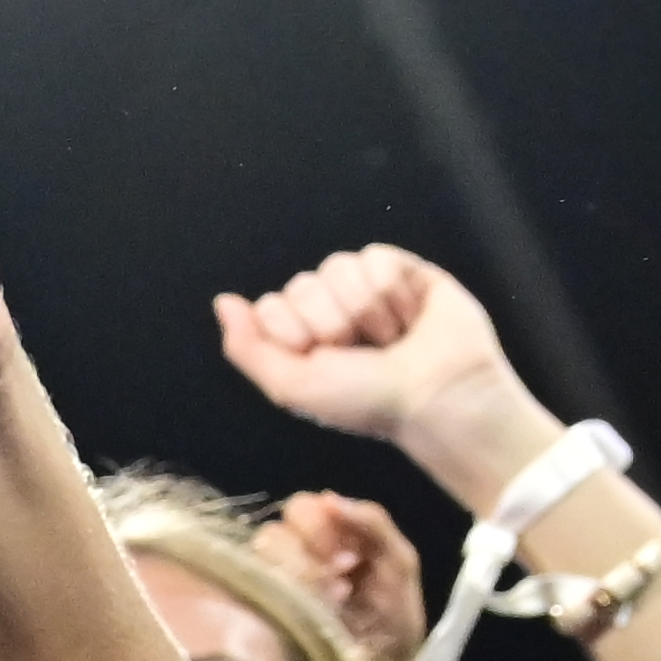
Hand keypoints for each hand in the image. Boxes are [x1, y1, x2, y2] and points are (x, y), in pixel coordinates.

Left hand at [206, 243, 559, 510]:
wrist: (436, 395)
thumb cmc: (366, 401)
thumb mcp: (291, 386)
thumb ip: (247, 347)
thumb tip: (223, 301)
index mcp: (301, 333)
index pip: (272, 305)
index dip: (295, 334)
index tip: (323, 362)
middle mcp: (331, 306)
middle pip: (304, 284)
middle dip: (332, 324)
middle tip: (363, 353)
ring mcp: (367, 287)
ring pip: (339, 267)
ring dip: (365, 311)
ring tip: (391, 338)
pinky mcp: (405, 270)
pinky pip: (376, 259)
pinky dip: (392, 294)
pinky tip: (411, 317)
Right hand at [263, 486, 440, 660]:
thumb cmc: (394, 618)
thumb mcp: (399, 562)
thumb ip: (374, 522)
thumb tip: (330, 498)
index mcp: (326, 538)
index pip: (301, 508)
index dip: (322, 525)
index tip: (352, 556)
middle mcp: (293, 559)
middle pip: (275, 531)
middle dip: (312, 549)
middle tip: (344, 575)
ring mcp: (274, 587)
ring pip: (261, 558)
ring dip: (303, 572)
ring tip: (336, 598)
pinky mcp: (263, 614)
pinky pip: (255, 588)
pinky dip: (292, 593)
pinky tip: (322, 611)